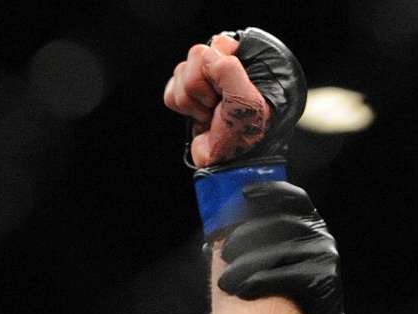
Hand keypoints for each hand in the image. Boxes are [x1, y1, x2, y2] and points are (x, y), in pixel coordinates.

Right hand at [164, 34, 271, 168]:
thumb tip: (207, 55)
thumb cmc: (247, 135)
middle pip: (195, 56)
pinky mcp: (190, 101)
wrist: (230, 165)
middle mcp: (224, 70)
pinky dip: (180, 106)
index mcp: (245, 64)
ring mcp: (205, 85)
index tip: (226, 90)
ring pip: (180, 72)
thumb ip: (228, 70)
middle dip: (201, 86)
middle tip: (216, 105)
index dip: (217, 67)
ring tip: (210, 115)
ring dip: (191, 100)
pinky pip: (170, 90)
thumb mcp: (246, 100)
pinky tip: (199, 118)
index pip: (218, 44)